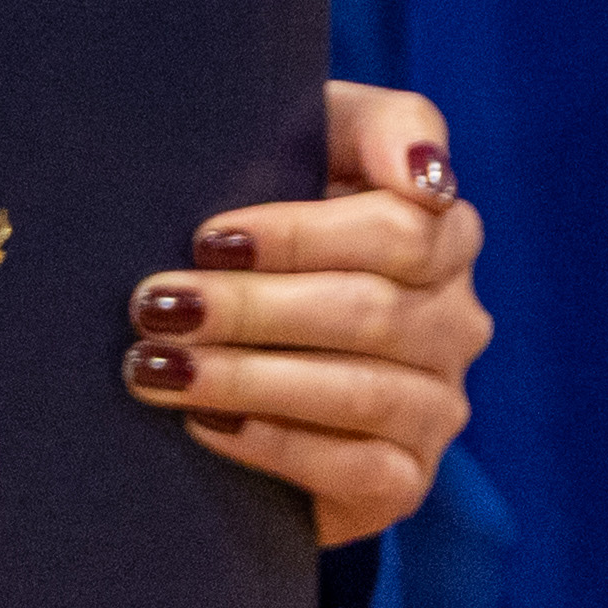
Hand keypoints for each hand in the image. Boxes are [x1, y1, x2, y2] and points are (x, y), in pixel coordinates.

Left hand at [136, 81, 482, 547]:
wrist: (224, 339)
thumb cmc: (253, 214)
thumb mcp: (299, 147)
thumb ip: (371, 126)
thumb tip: (426, 176)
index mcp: (441, 233)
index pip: (402, 230)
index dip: (300, 235)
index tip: (209, 236)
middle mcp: (454, 321)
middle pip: (369, 313)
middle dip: (250, 308)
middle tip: (154, 305)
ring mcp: (438, 405)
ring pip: (361, 393)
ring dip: (246, 378)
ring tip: (154, 366)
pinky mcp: (406, 480)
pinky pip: (360, 471)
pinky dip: (276, 445)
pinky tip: (204, 424)